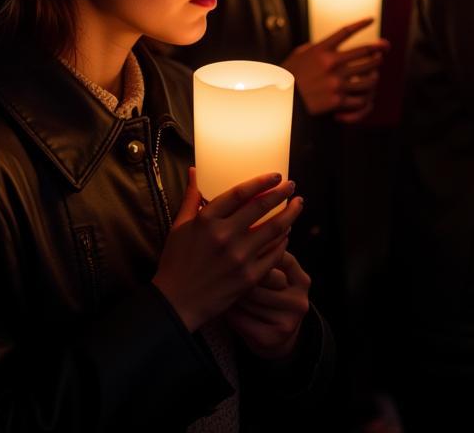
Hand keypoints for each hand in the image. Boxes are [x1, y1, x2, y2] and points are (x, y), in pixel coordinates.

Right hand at [153, 168, 302, 331]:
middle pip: (261, 207)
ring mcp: (239, 257)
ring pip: (274, 230)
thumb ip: (191, 198)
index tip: (275, 175)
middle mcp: (225, 236)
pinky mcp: (249, 277)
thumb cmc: (176, 262)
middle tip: (292, 185)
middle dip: (281, 193)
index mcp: (207, 220)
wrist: (177, 303)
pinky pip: (274, 255)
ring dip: (289, 215)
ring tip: (298, 205)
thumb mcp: (179, 226)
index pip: (240, 192)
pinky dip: (283, 242)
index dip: (261, 181)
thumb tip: (194, 171)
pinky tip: (287, 234)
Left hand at [226, 251, 310, 359]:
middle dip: (240, 272)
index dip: (253, 251)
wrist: (276, 336)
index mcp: (301, 279)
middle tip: (222, 265)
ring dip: (232, 292)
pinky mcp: (273, 338)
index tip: (235, 247)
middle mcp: (300, 300)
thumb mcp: (276, 273)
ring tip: (222, 284)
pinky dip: (231, 312)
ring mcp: (289, 321)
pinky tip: (225, 305)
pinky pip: (244, 320)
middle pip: (262, 278)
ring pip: (251, 299)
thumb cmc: (268, 293)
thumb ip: (267, 252)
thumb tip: (249, 225)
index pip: (277, 257)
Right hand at [284, 20, 388, 122]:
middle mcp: (331, 64)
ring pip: (368, 76)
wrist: (282, 100)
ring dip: (376, 73)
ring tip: (377, 71)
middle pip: (364, 53)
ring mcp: (336, 82)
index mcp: (321, 50)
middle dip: (377, 50)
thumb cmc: (288, 75)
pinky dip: (365, 96)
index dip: (361, 24)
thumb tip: (326, 42)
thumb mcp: (298, 55)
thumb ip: (314, 47)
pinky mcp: (337, 100)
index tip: (371, 20)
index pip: (345, 32)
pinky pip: (360, 98)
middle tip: (383, 50)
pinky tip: (366, 94)